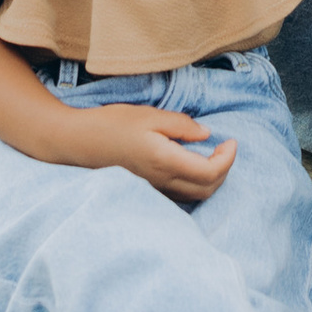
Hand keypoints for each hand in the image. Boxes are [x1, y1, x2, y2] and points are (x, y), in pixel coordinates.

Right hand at [80, 106, 236, 198]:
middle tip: (225, 147)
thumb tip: (206, 135)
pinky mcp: (148, 189)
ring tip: (212, 154)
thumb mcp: (150, 115)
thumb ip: (182, 125)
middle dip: (225, 170)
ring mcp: (154, 189)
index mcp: (165, 161)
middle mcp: (162, 182)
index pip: (210, 173)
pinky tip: (191, 163)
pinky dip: (196, 182)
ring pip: (195, 195)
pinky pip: (181, 194)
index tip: (231, 141)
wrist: (79, 142)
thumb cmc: (113, 124)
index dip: (228, 159)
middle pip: (207, 189)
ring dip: (212, 178)